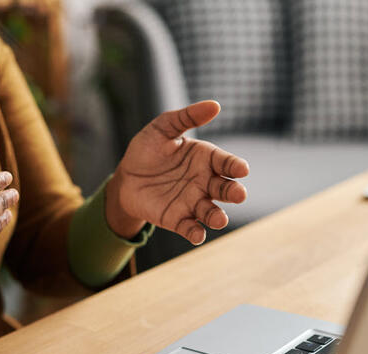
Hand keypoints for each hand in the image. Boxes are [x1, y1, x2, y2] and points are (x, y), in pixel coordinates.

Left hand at [106, 101, 248, 244]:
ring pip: (211, 212)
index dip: (235, 166)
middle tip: (239, 194)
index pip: (226, 163)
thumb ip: (186, 117)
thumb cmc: (147, 150)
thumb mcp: (163, 128)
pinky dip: (196, 233)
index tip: (242, 169)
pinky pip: (190, 228)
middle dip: (234, 192)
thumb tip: (215, 105)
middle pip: (225, 189)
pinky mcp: (178, 219)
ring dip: (217, 217)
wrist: (126, 177)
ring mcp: (193, 202)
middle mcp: (205, 182)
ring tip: (220, 220)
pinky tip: (197, 235)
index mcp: (206, 159)